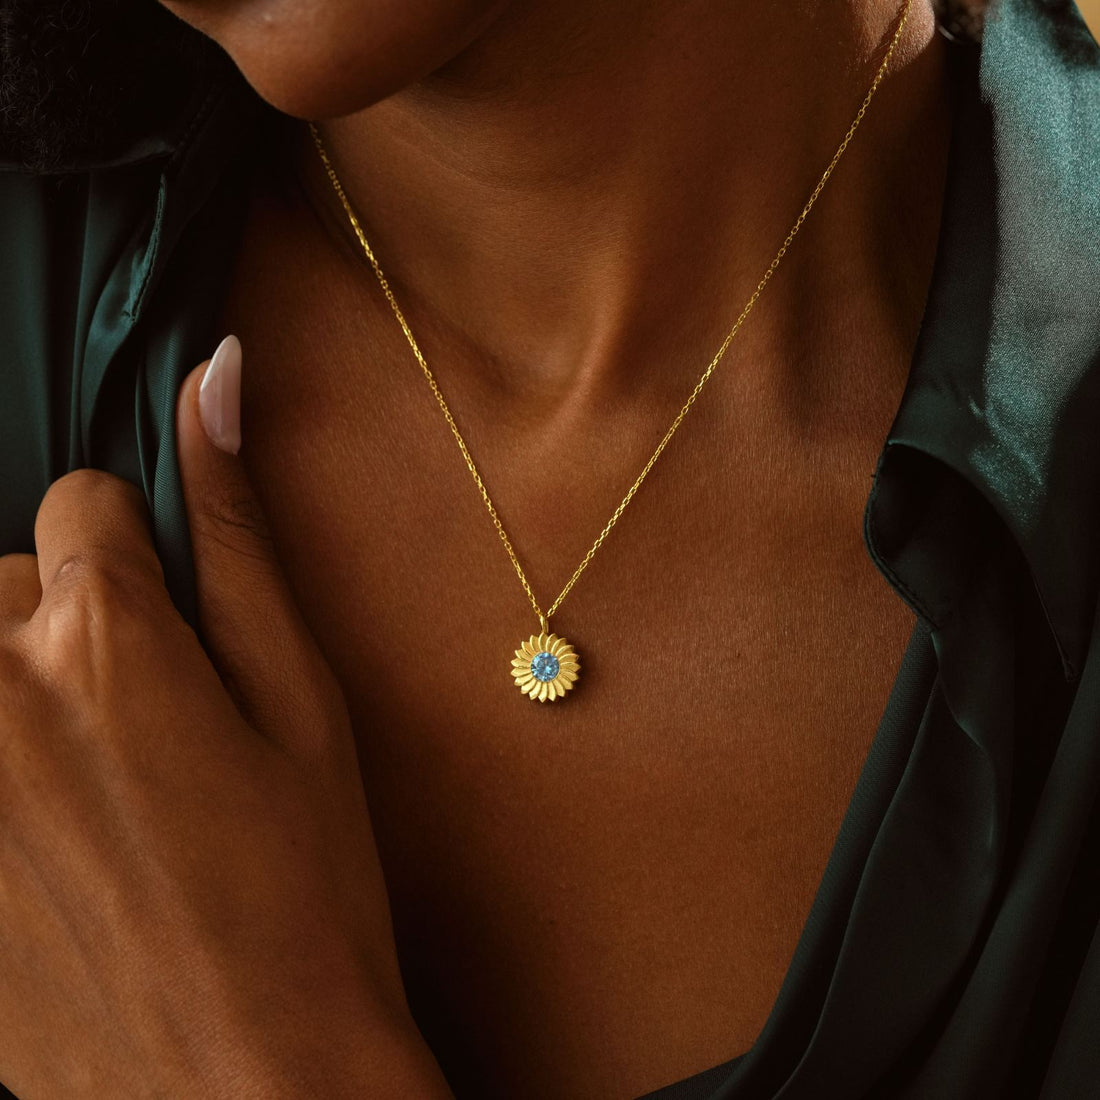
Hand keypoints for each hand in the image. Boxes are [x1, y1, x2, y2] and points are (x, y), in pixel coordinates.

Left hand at [0, 336, 449, 1097]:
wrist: (247, 1087)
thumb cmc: (302, 890)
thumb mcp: (302, 702)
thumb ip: (240, 534)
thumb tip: (216, 378)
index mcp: (100, 638)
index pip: (82, 498)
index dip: (143, 553)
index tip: (177, 624)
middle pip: (8, 582)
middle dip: (74, 626)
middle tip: (153, 728)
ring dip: (25, 695)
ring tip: (104, 792)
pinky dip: (8, 770)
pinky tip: (63, 843)